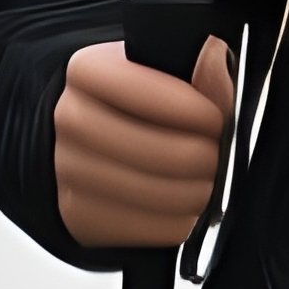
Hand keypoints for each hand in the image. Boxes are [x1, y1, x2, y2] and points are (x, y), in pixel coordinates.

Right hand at [54, 36, 234, 247]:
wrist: (94, 143)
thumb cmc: (142, 103)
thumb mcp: (165, 72)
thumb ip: (198, 70)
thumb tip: (215, 58)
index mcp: (86, 70)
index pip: (143, 91)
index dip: (194, 110)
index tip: (216, 118)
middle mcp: (68, 119)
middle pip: (157, 153)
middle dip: (204, 158)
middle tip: (219, 155)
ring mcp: (69, 170)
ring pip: (158, 195)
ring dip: (198, 192)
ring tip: (209, 180)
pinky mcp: (80, 215)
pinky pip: (150, 229)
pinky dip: (181, 221)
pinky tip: (185, 205)